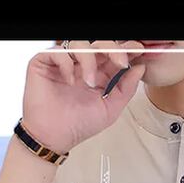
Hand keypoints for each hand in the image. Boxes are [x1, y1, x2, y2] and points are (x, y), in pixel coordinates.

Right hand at [21, 40, 144, 154]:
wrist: (54, 138)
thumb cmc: (78, 126)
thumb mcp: (110, 108)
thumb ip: (126, 88)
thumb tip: (140, 68)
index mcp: (97, 74)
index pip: (112, 55)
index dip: (126, 50)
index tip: (139, 50)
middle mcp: (80, 66)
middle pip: (98, 44)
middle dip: (113, 49)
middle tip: (122, 62)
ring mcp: (62, 63)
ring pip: (79, 44)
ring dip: (89, 61)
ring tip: (90, 82)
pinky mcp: (43, 63)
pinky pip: (57, 51)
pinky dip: (67, 64)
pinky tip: (70, 81)